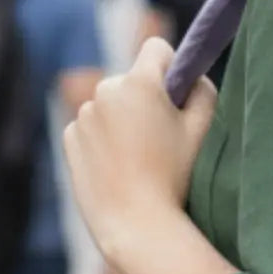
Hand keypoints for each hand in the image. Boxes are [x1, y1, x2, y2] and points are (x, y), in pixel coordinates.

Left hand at [63, 39, 216, 269]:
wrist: (136, 225)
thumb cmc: (175, 176)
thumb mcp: (203, 129)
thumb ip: (203, 91)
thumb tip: (191, 78)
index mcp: (139, 82)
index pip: (157, 49)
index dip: (172, 66)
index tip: (178, 92)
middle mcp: (105, 90)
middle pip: (133, 80)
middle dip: (146, 97)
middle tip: (162, 136)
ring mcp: (83, 115)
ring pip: (111, 104)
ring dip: (123, 119)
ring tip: (139, 157)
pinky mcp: (69, 138)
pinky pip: (92, 126)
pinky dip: (103, 138)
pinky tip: (118, 166)